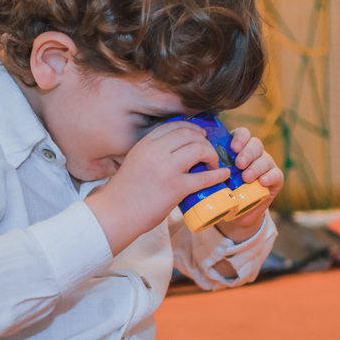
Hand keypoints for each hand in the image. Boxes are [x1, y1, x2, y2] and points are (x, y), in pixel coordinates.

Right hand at [85, 121, 228, 255]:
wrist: (116, 213)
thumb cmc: (124, 192)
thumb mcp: (134, 161)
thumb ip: (152, 154)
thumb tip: (173, 152)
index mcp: (145, 144)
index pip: (174, 126)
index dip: (191, 128)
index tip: (199, 135)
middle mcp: (156, 152)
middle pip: (189, 134)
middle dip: (203, 141)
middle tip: (208, 151)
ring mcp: (167, 169)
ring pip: (199, 150)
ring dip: (211, 154)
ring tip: (214, 163)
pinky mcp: (176, 188)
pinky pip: (205, 177)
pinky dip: (218, 175)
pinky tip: (223, 175)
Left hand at [215, 127, 282, 242]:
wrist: (236, 212)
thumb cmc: (221, 190)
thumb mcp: (211, 177)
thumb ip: (204, 166)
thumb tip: (185, 159)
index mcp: (238, 148)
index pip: (242, 134)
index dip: (239, 138)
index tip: (233, 147)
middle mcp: (253, 154)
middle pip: (255, 144)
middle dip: (247, 152)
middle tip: (239, 163)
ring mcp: (265, 165)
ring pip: (265, 158)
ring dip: (256, 166)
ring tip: (246, 177)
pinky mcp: (275, 179)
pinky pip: (276, 174)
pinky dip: (270, 177)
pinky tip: (263, 182)